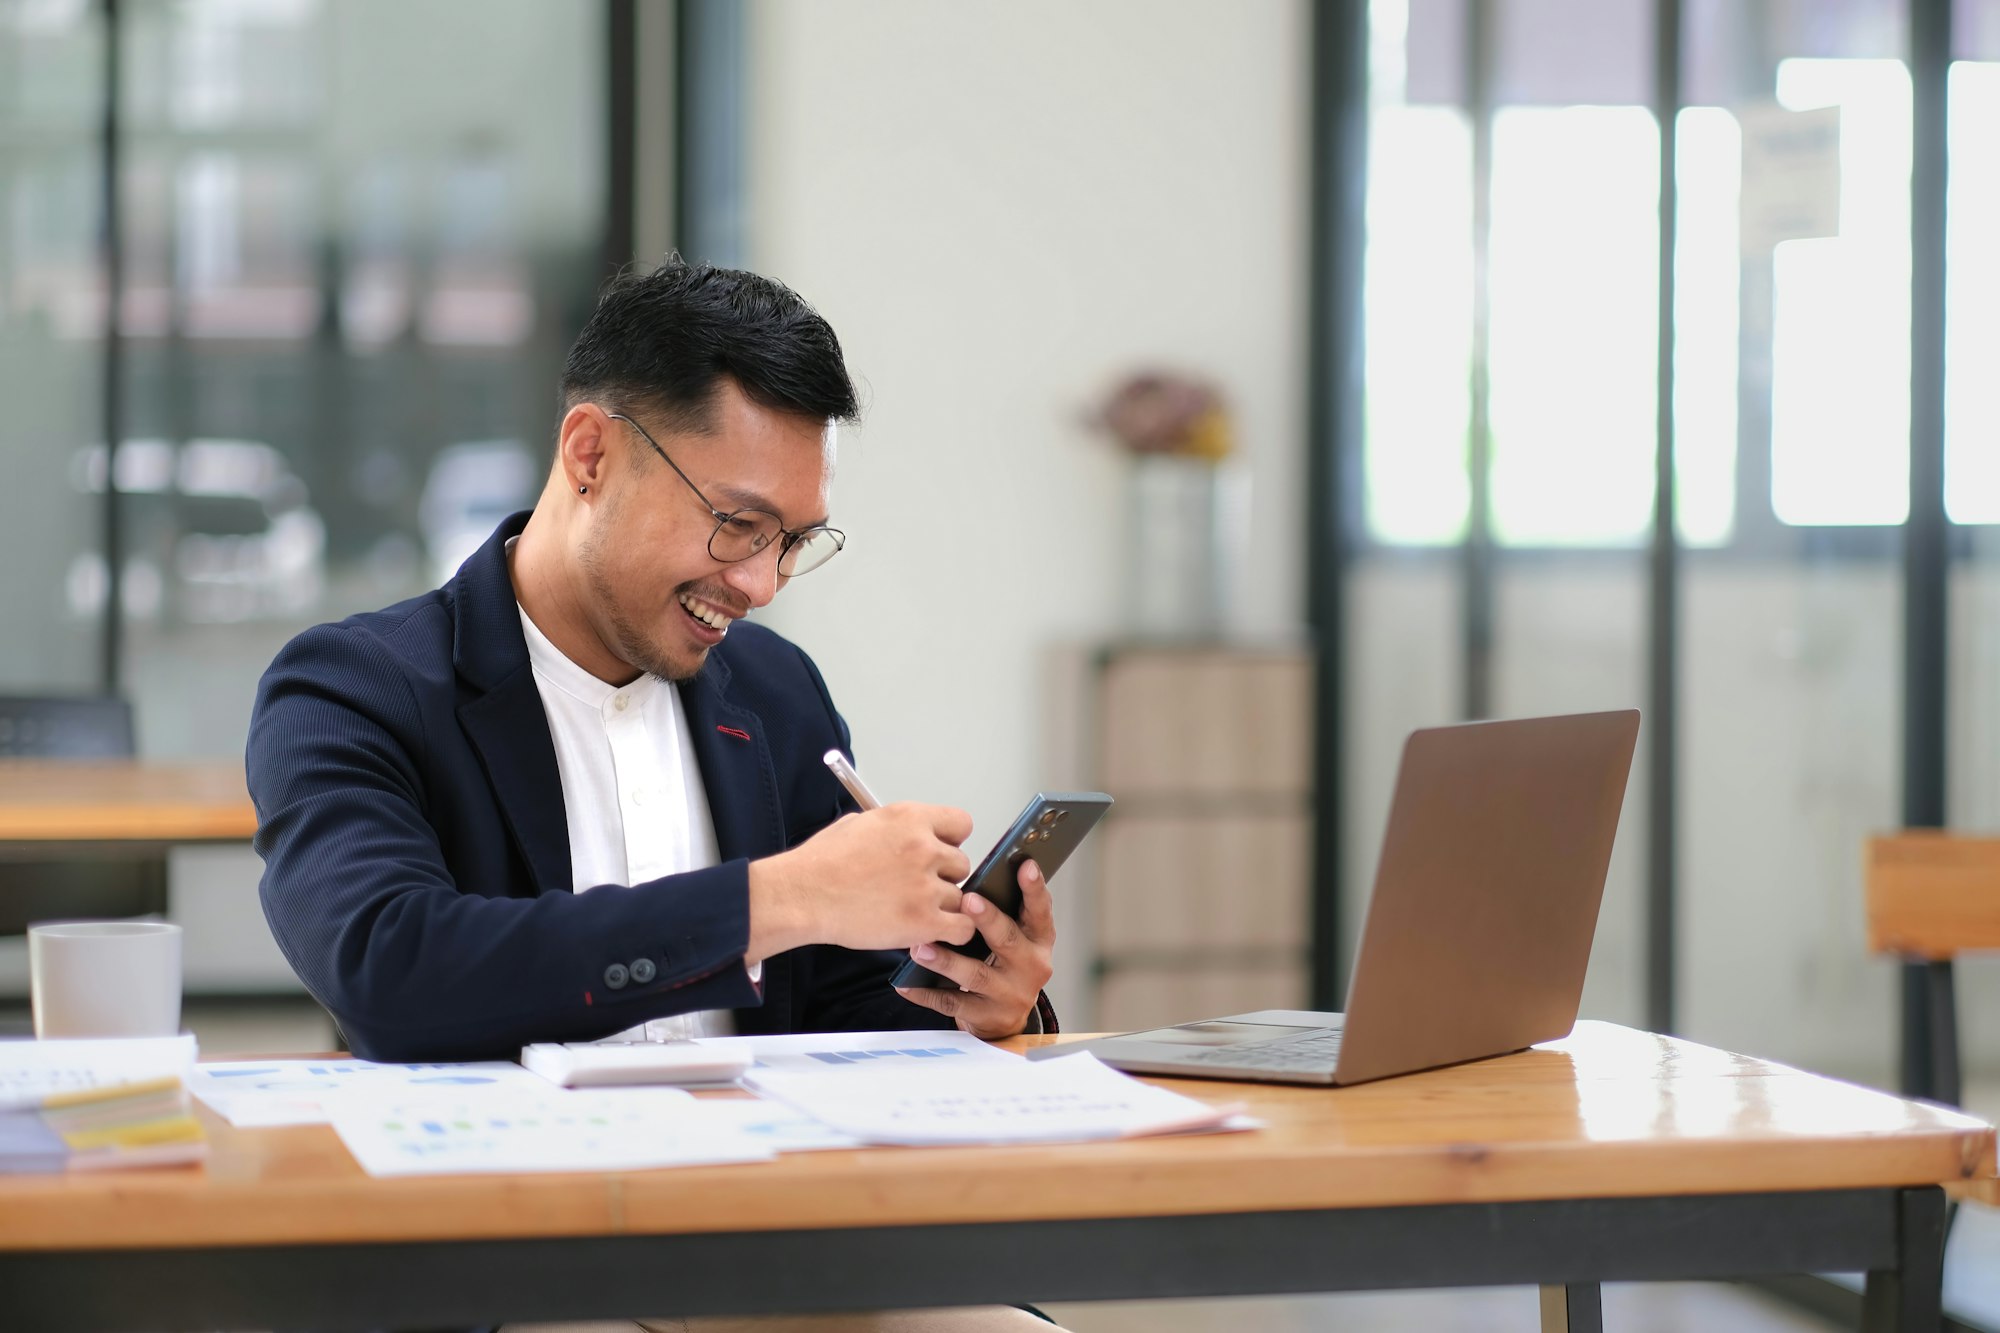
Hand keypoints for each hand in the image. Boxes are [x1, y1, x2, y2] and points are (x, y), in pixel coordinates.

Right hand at [747, 803, 976, 961]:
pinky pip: (963, 928)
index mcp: (910, 819)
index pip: (961, 824)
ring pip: (959, 898)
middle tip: (916, 887)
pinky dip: (951, 932)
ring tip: (910, 910)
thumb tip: (910, 833)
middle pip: (961, 864)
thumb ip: (896, 828)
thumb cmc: (822, 863)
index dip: (950, 841)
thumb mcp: (860, 823)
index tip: (938, 852)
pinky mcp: (924, 921)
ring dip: (940, 906)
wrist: (803, 896)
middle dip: (942, 876)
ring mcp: (926, 886)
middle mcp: (924, 848)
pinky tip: (931, 930)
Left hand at [896, 857, 1054, 1039]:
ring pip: (975, 974)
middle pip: (1007, 940)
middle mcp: (1030, 966)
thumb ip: (1003, 912)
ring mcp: (1009, 994)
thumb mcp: (1016, 938)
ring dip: (946, 960)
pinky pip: (951, 1002)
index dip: (1034, 888)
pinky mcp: (986, 1016)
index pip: (1040, 910)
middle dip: (987, 919)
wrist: (1005, 1020)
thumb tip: (973, 878)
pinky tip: (906, 983)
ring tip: (920, 947)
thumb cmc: (1005, 965)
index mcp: (1038, 940)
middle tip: (967, 900)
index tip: (1025, 865)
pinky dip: (926, 993)